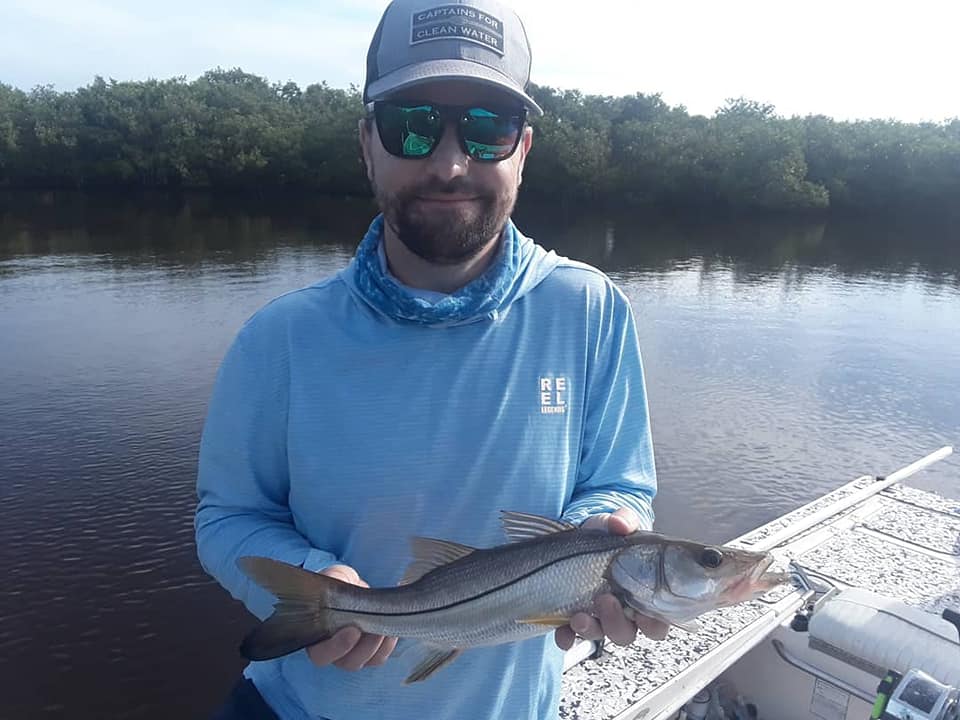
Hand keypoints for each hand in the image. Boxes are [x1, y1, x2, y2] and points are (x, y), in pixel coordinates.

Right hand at [306, 564, 397, 670]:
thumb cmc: (339, 583)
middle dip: (364, 648)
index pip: (321, 655)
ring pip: (364, 661)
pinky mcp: (368, 653)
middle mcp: (332, 652)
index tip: (353, 631)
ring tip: (386, 627)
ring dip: (377, 647)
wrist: (352, 586)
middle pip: (347, 663)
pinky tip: (391, 631)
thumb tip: (339, 585)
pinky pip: (378, 657)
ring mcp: (350, 655)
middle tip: (375, 629)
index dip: (337, 647)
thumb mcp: (334, 578)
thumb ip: (333, 584)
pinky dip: (387, 646)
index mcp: (316, 637)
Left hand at [555, 508, 669, 649]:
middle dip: (616, 623)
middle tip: (606, 600)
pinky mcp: (573, 616)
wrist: (579, 535)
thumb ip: (624, 520)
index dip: (654, 624)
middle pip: (626, 633)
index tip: (644, 614)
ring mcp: (597, 616)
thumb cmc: (609, 535)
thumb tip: (620, 524)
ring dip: (591, 629)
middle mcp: (622, 611)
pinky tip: (562, 630)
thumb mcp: (618, 523)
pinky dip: (566, 636)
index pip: (658, 622)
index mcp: (643, 594)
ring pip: (599, 635)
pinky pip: (570, 636)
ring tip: (579, 614)